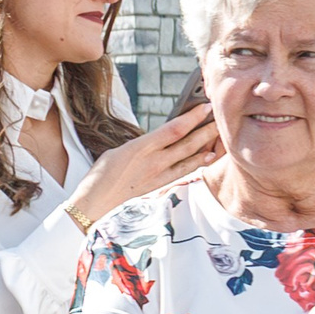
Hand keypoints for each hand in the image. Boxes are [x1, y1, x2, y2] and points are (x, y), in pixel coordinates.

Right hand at [63, 103, 220, 228]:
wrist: (93, 207)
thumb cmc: (100, 178)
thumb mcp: (117, 152)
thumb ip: (140, 145)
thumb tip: (154, 142)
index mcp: (141, 148)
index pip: (174, 129)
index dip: (193, 117)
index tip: (206, 107)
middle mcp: (153, 162)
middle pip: (187, 144)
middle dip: (206, 130)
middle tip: (220, 119)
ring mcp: (158, 177)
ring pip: (189, 160)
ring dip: (206, 148)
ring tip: (220, 138)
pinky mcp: (158, 189)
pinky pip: (182, 173)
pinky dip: (196, 165)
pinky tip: (206, 159)